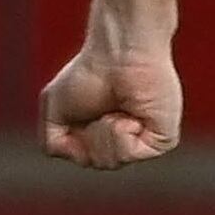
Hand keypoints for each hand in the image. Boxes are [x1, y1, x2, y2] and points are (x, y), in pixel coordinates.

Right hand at [39, 40, 181, 170]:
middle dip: (89, 134)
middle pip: (97, 162)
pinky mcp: (161, 140)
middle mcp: (128, 141)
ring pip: (112, 161)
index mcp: (105, 136)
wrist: (118, 51)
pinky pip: (129, 154)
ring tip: (115, 107)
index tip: (81, 106)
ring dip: (103, 131)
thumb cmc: (89, 71)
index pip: (86, 158)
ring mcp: (146, 141)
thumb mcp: (53, 109)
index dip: (75, 136)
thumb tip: (79, 158)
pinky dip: (120, 132)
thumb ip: (53, 143)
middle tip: (100, 106)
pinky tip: (129, 112)